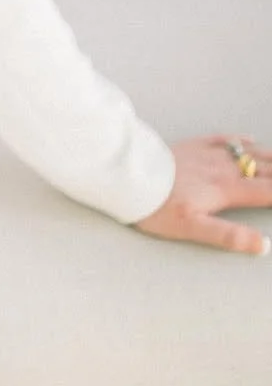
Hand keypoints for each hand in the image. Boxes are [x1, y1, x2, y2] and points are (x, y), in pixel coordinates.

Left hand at [133, 135, 271, 255]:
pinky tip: (249, 139)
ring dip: (270, 157)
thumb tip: (264, 245)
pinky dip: (241, 141)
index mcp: (226, 190)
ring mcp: (207, 155)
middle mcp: (222, 169)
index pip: (268, 192)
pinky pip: (222, 139)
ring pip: (247, 153)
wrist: (127, 176)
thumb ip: (229, 236)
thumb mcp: (193, 228)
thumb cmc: (158, 206)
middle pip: (264, 169)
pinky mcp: (191, 146)